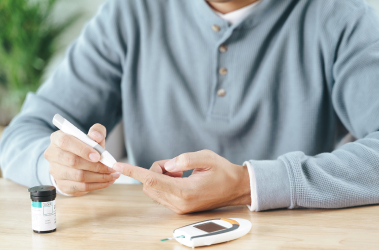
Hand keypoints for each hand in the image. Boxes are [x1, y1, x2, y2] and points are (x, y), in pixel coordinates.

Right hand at [44, 123, 119, 195]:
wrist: (76, 160)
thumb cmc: (85, 147)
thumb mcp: (92, 136)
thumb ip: (97, 132)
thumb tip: (96, 136)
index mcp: (57, 138)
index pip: (66, 142)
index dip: (83, 149)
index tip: (98, 156)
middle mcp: (53, 155)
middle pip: (73, 162)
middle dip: (95, 166)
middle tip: (111, 167)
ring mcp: (55, 171)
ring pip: (78, 176)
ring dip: (99, 177)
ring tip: (113, 175)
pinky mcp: (62, 185)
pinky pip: (81, 187)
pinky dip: (97, 185)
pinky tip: (107, 181)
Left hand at [112, 150, 250, 213]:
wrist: (236, 188)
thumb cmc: (223, 171)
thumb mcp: (206, 157)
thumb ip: (184, 159)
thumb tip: (167, 165)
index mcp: (186, 191)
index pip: (152, 180)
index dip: (133, 171)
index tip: (118, 165)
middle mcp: (180, 203)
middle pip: (149, 185)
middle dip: (154, 171)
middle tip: (174, 165)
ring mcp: (179, 208)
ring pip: (153, 190)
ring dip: (159, 177)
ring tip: (180, 172)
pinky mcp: (180, 208)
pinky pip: (161, 194)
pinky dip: (163, 183)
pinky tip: (180, 178)